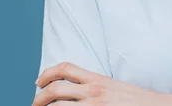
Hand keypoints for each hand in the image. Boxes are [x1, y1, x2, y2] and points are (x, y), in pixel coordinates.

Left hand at [33, 61, 164, 105]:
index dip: (47, 73)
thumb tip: (76, 91)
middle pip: (55, 89)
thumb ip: (95, 87)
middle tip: (35, 104)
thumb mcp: (114, 88)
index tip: (39, 81)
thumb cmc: (136, 101)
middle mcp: (93, 92)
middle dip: (38, 98)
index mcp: (97, 80)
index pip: (66, 69)